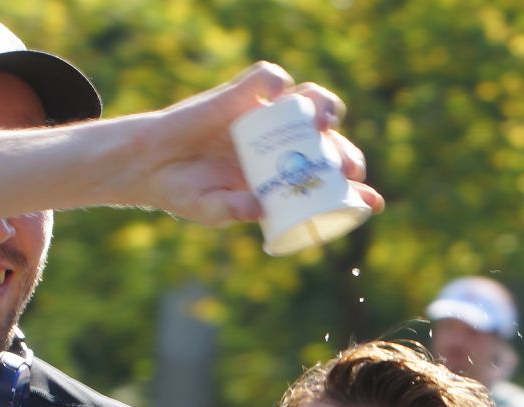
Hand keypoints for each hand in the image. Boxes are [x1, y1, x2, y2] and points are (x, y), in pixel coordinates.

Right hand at [133, 63, 382, 227]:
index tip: (372, 202)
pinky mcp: (240, 95)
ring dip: (324, 109)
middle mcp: (284, 144)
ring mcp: (265, 117)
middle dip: (346, 153)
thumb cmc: (187, 193)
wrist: (150, 166)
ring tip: (321, 124)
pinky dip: (276, 81)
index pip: (332, 179)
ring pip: (309, 102)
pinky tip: (280, 94)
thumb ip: (233, 211)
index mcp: (287, 176)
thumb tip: (259, 208)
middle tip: (345, 169)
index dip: (358, 189)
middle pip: (330, 140)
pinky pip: (266, 78)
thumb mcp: (211, 211)